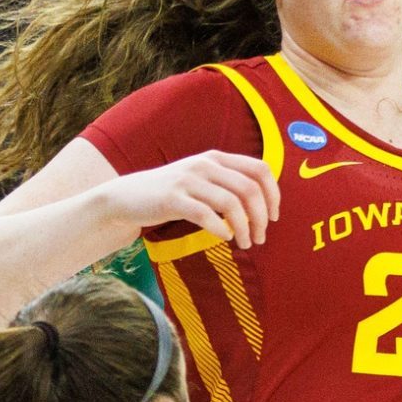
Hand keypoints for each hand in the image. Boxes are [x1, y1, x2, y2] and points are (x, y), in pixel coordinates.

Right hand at [104, 152, 280, 249]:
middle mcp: (205, 165)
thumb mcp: (202, 179)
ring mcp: (188, 181)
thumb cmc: (172, 193)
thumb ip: (228, 184)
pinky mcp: (173, 199)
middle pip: (249, 189)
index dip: (273, 194)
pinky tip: (225, 237)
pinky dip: (221, 228)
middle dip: (261, 217)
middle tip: (261, 237)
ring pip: (231, 204)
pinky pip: (206, 215)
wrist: (128, 196)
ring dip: (245, 228)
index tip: (274, 217)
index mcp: (216, 158)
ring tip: (246, 243)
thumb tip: (263, 205)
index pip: (260, 169)